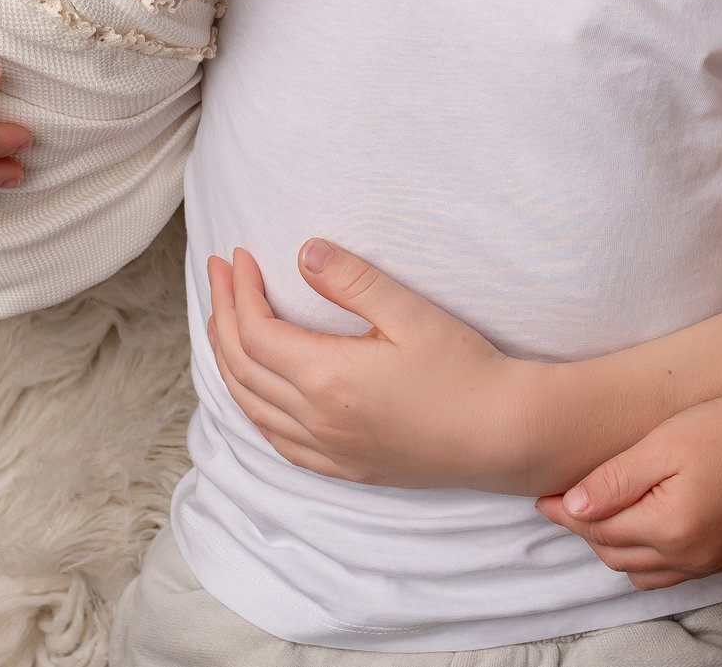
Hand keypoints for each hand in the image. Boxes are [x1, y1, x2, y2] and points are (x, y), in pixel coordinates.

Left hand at [205, 241, 539, 491]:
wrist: (502, 433)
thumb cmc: (463, 370)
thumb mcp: (410, 312)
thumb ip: (353, 281)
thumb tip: (304, 253)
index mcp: (326, 379)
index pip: (255, 331)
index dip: (239, 291)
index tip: (238, 257)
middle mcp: (316, 420)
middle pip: (241, 367)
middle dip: (222, 316)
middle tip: (219, 275)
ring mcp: (327, 450)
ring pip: (250, 408)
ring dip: (228, 361)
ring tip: (226, 323)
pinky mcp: (344, 468)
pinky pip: (276, 441)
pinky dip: (252, 409)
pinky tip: (257, 392)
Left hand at [536, 394, 721, 589]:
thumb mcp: (660, 446)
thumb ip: (613, 482)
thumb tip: (571, 509)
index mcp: (669, 528)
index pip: (599, 530)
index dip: (566, 514)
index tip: (543, 497)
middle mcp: (691, 557)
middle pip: (617, 555)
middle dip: (588, 532)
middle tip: (567, 505)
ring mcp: (713, 562)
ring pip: (644, 572)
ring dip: (617, 549)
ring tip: (603, 517)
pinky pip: (676, 573)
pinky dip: (651, 557)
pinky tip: (645, 529)